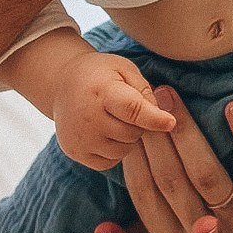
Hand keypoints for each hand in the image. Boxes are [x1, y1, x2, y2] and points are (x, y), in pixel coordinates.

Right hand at [47, 52, 177, 171]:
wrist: (62, 84)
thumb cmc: (101, 75)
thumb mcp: (124, 69)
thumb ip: (145, 90)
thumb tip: (164, 116)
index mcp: (102, 91)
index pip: (132, 109)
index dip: (153, 117)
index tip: (171, 122)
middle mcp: (87, 118)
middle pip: (132, 133)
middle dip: (139, 124)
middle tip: (127, 109)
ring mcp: (79, 138)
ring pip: (123, 151)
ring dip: (127, 139)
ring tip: (116, 119)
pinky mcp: (75, 152)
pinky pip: (109, 162)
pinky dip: (114, 151)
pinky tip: (106, 133)